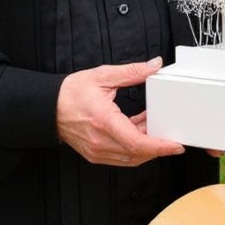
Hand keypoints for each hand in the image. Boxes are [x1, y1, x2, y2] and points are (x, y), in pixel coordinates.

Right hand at [56, 57, 183, 166]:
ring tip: (153, 126)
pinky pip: (121, 157)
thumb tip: (154, 65)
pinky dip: (134, 147)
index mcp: (104, 121)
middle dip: (158, 146)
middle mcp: (100, 141)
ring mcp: (97, 151)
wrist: (48, 107)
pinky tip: (138, 129)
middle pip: (138, 154)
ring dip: (146, 146)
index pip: (137, 143)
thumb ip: (132, 72)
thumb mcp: (103, 76)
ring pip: (131, 158)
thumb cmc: (71, 93)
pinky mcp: (95, 154)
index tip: (176, 145)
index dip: (160, 146)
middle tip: (172, 134)